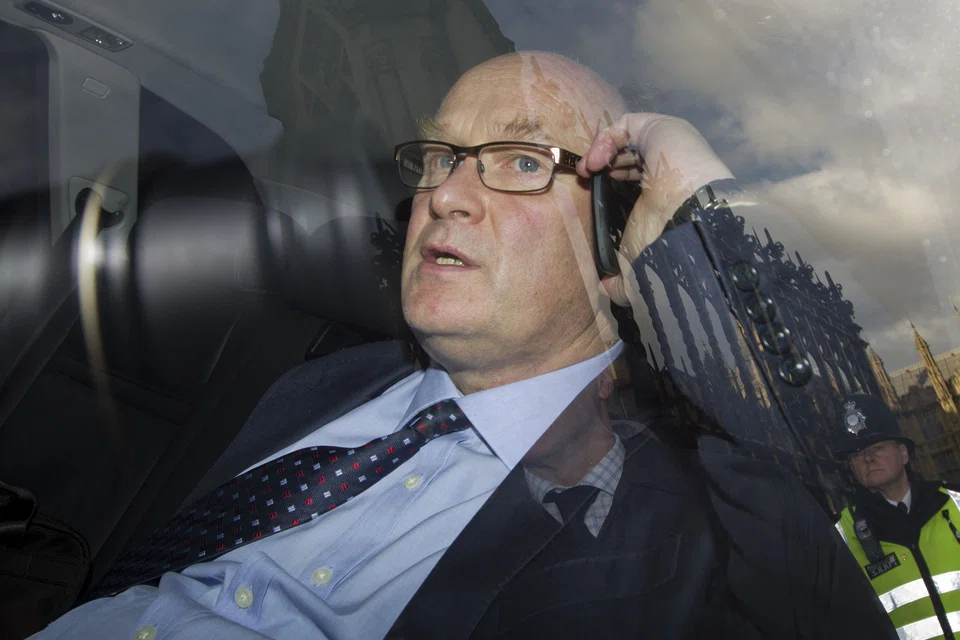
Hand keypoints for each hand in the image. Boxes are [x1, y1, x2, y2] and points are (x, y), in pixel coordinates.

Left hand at [577, 114, 732, 306]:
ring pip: (629, 139)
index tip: (597, 191)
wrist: (688, 217)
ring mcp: (668, 145)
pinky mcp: (661, 127)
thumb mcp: (638, 263)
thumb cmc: (668, 240)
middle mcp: (670, 166)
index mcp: (667, 194)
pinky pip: (626, 125)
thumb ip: (623, 280)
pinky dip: (605, 139)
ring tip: (589, 170)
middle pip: (633, 156)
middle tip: (590, 178)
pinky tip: (597, 161)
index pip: (639, 180)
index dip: (614, 182)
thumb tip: (608, 289)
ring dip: (603, 152)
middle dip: (607, 165)